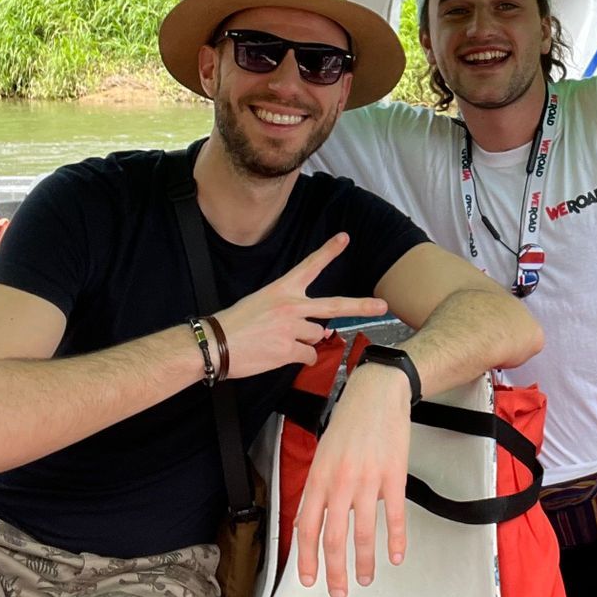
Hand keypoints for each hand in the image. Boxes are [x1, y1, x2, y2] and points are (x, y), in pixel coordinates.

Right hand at [213, 234, 384, 380]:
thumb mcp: (263, 304)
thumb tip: (320, 331)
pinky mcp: (288, 350)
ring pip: (316, 336)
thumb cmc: (236, 324)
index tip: (345, 238)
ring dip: (304, 341)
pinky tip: (278, 355)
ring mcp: (291, 328)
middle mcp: (291, 305)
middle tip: (382, 305)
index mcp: (282, 289)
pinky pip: (307, 356)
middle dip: (361, 306)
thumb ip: (294, 313)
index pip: (309, 266)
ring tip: (277, 341)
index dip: (329, 251)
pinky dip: (299, 358)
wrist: (214, 344)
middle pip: (334, 305)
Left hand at [294, 364, 412, 596]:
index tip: (309, 579)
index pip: (306, 527)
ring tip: (364, 579)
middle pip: (333, 537)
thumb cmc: (349, 421)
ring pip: (363, 533)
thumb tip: (309, 522)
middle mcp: (340, 482)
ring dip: (363, 562)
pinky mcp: (393, 476)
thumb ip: (317, 488)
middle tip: (338, 592)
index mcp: (319, 477)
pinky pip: (394, 516)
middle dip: (334, 571)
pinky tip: (396, 555)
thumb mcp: (323, 453)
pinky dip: (396, 540)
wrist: (376, 394)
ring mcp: (367, 480)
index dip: (307, 558)